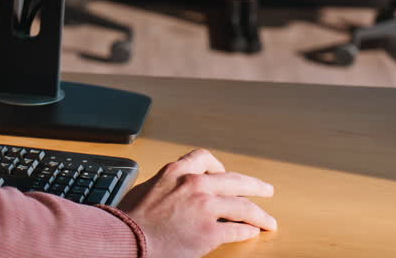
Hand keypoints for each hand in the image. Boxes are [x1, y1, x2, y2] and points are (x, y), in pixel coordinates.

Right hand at [117, 148, 276, 257]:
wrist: (127, 237)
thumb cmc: (131, 218)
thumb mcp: (147, 188)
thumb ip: (166, 184)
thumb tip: (173, 190)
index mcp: (176, 171)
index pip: (205, 158)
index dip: (219, 166)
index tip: (225, 173)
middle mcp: (194, 185)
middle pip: (236, 180)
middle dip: (255, 186)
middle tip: (266, 190)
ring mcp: (205, 208)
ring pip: (244, 206)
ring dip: (260, 215)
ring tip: (268, 220)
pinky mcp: (210, 232)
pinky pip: (238, 230)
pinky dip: (248, 232)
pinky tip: (251, 233)